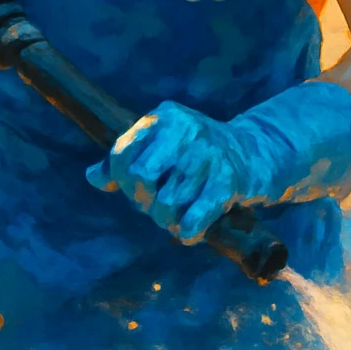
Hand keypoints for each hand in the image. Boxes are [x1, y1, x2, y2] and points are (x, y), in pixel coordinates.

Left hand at [86, 81, 350, 244]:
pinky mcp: (229, 182)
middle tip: (156, 205)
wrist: (258, 153)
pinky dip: (187, 232)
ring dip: (168, 220)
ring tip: (177, 216)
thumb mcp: (163, 145)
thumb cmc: (199, 153)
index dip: (121, 179)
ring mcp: (208, 155)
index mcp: (164, 117)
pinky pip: (193, 219)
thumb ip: (127, 158)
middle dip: (143, 200)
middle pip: (140, 179)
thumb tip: (92, 177)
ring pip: (166, 204)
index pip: (121, 153)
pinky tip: (189, 232)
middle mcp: (186, 130)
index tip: (136, 188)